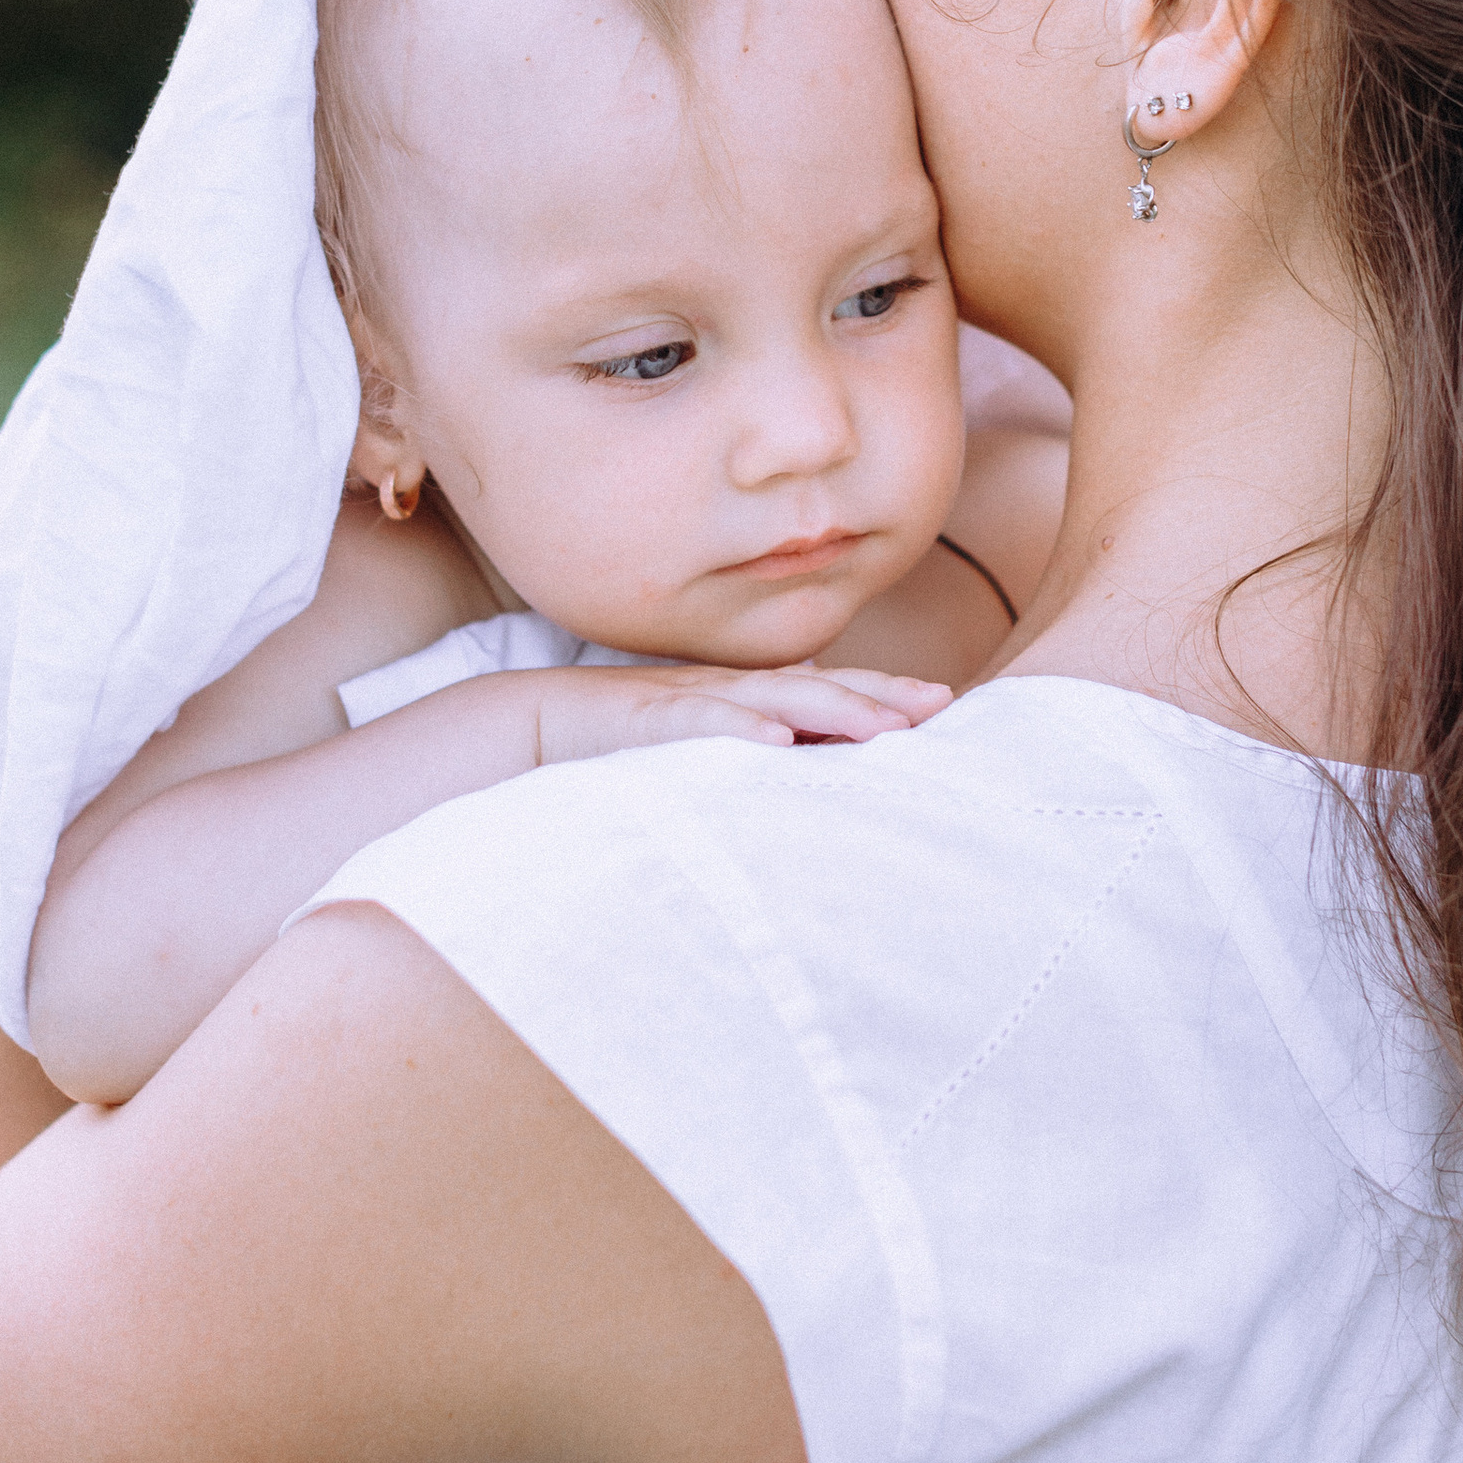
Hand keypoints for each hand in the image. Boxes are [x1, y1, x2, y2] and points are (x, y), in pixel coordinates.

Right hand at [530, 661, 948, 765]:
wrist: (521, 728)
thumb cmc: (611, 747)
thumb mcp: (691, 754)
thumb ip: (744, 758)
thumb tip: (803, 774)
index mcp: (739, 704)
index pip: (823, 694)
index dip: (880, 695)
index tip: (941, 705)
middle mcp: (723, 694)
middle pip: (815, 688)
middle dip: (878, 695)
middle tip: (939, 705)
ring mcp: (684, 702)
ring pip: (771, 700)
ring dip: (831, 709)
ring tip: (884, 726)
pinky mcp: (643, 722)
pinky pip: (697, 723)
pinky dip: (738, 730)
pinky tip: (776, 744)